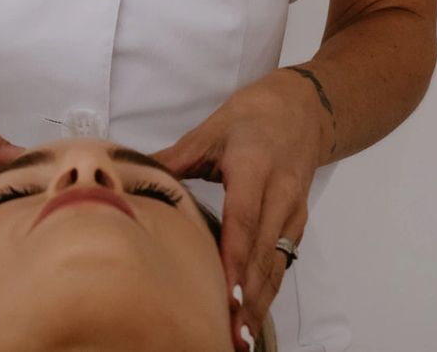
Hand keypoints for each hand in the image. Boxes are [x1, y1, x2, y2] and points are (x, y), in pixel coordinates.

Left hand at [150, 69, 331, 350]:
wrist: (304, 109)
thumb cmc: (253, 117)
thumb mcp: (211, 129)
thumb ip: (176, 158)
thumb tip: (132, 174)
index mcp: (255, 167)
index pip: (244, 221)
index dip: (234, 262)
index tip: (225, 298)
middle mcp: (280, 194)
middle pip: (263, 254)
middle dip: (246, 299)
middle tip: (228, 337)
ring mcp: (292, 212)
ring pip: (276, 265)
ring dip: (258, 304)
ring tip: (239, 339)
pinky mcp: (298, 224)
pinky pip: (282, 263)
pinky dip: (267, 292)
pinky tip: (251, 316)